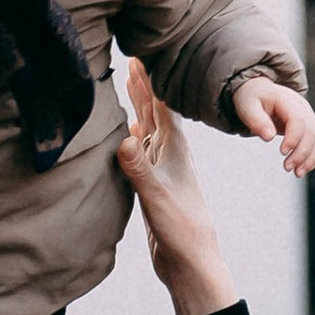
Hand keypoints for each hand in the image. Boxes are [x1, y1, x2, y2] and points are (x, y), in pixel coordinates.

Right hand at [118, 61, 236, 314]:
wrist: (190, 260)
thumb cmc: (181, 228)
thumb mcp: (157, 197)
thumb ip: (139, 168)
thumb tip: (123, 137)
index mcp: (173, 148)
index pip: (160, 103)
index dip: (149, 78)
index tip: (139, 53)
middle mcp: (168, 152)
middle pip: (154, 109)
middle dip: (143, 83)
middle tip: (133, 56)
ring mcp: (161, 166)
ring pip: (147, 125)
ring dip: (138, 104)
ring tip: (130, 82)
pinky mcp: (153, 183)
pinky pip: (141, 149)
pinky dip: (133, 133)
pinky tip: (129, 132)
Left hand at [233, 78, 314, 175]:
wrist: (260, 92)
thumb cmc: (253, 98)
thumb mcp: (247, 106)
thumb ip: (257, 120)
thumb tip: (269, 136)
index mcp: (287, 100)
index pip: (298, 120)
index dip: (293, 138)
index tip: (282, 151)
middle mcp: (302, 107)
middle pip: (311, 132)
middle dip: (301, 153)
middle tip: (287, 167)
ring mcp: (309, 116)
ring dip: (310, 158)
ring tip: (297, 172)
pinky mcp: (310, 126)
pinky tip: (305, 167)